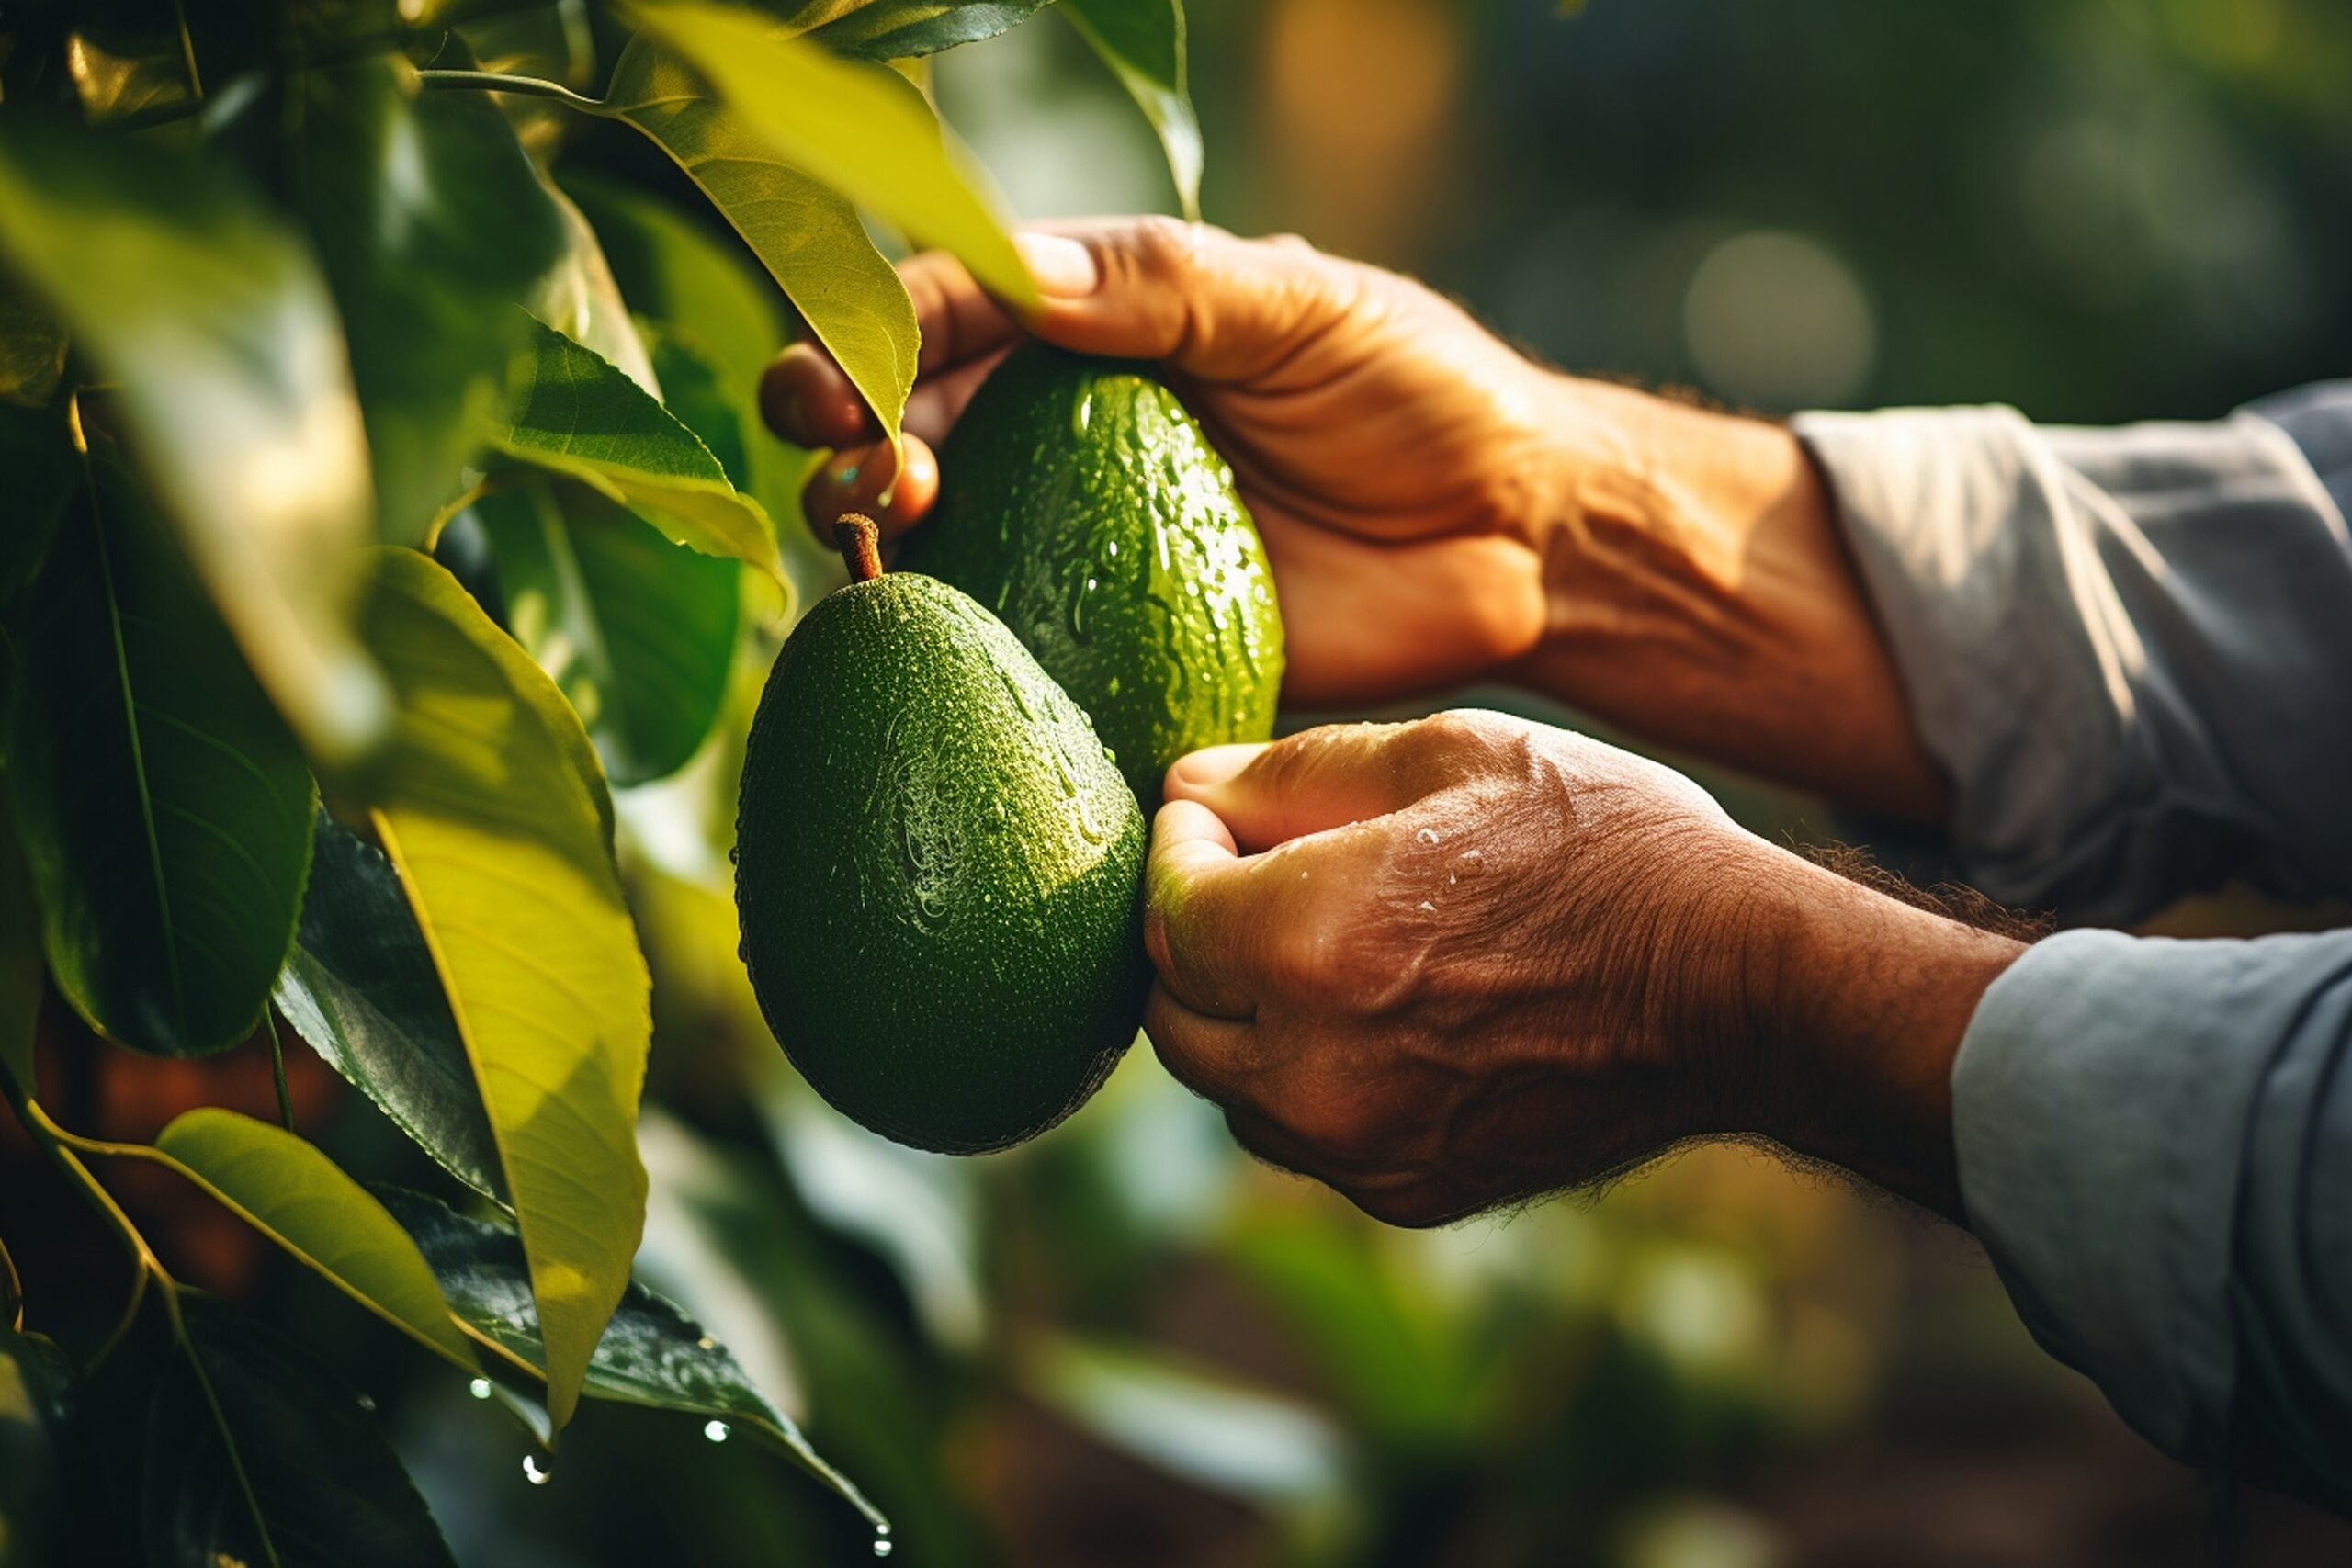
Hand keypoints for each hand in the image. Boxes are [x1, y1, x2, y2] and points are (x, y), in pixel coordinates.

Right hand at [762, 217, 1569, 703]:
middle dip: (853, 435)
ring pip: (941, 536)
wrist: (1514, 541)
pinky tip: (926, 646)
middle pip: (916, 425)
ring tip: (878, 534)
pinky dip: (957, 648)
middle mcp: (1070, 430)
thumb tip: (1028, 280)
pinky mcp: (1119, 640)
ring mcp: (1084, 540)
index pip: (960, 309)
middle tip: (859, 463)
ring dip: (880, 532)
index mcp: (1102, 323)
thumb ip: (1171, 284)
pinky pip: (1017, 646)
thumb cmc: (1420, 396)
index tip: (840, 368)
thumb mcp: (1303, 308)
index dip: (881, 330)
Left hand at [1142, 712, 2022, 1226]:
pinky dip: (1307, 1076)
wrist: (1740, 990)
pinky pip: (1303, 1135)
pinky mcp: (1406, 1191)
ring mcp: (1358, 1144)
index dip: (1177, 851)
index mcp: (1307, 943)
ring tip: (1321, 944)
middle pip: (1173, 1012)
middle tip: (1258, 875)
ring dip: (1242, 1015)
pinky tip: (1379, 1015)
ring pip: (1229, 1086)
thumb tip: (1184, 791)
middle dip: (1195, 937)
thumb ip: (1291, 774)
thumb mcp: (1453, 756)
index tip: (1217, 816)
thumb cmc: (1605, 846)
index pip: (1162, 912)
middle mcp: (1310, 1065)